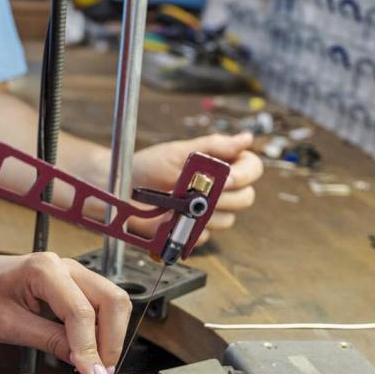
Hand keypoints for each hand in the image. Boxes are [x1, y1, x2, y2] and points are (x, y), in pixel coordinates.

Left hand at [0, 253, 131, 373]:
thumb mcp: (8, 327)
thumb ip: (49, 341)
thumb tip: (84, 363)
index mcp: (43, 270)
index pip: (80, 312)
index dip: (90, 348)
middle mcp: (67, 266)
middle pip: (111, 301)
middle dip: (111, 341)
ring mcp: (77, 272)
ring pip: (114, 302)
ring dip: (112, 336)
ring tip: (97, 364)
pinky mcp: (81, 283)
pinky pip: (105, 305)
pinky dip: (105, 330)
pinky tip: (91, 350)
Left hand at [128, 132, 262, 241]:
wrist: (121, 189)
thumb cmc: (149, 166)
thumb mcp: (179, 151)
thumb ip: (213, 146)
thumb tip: (246, 137)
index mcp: (222, 165)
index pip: (253, 169)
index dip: (244, 175)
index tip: (226, 178)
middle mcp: (220, 190)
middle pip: (246, 198)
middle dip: (225, 196)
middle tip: (200, 193)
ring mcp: (208, 212)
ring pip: (227, 219)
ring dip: (204, 212)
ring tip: (179, 202)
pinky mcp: (194, 231)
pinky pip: (204, 236)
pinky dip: (189, 227)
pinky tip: (172, 217)